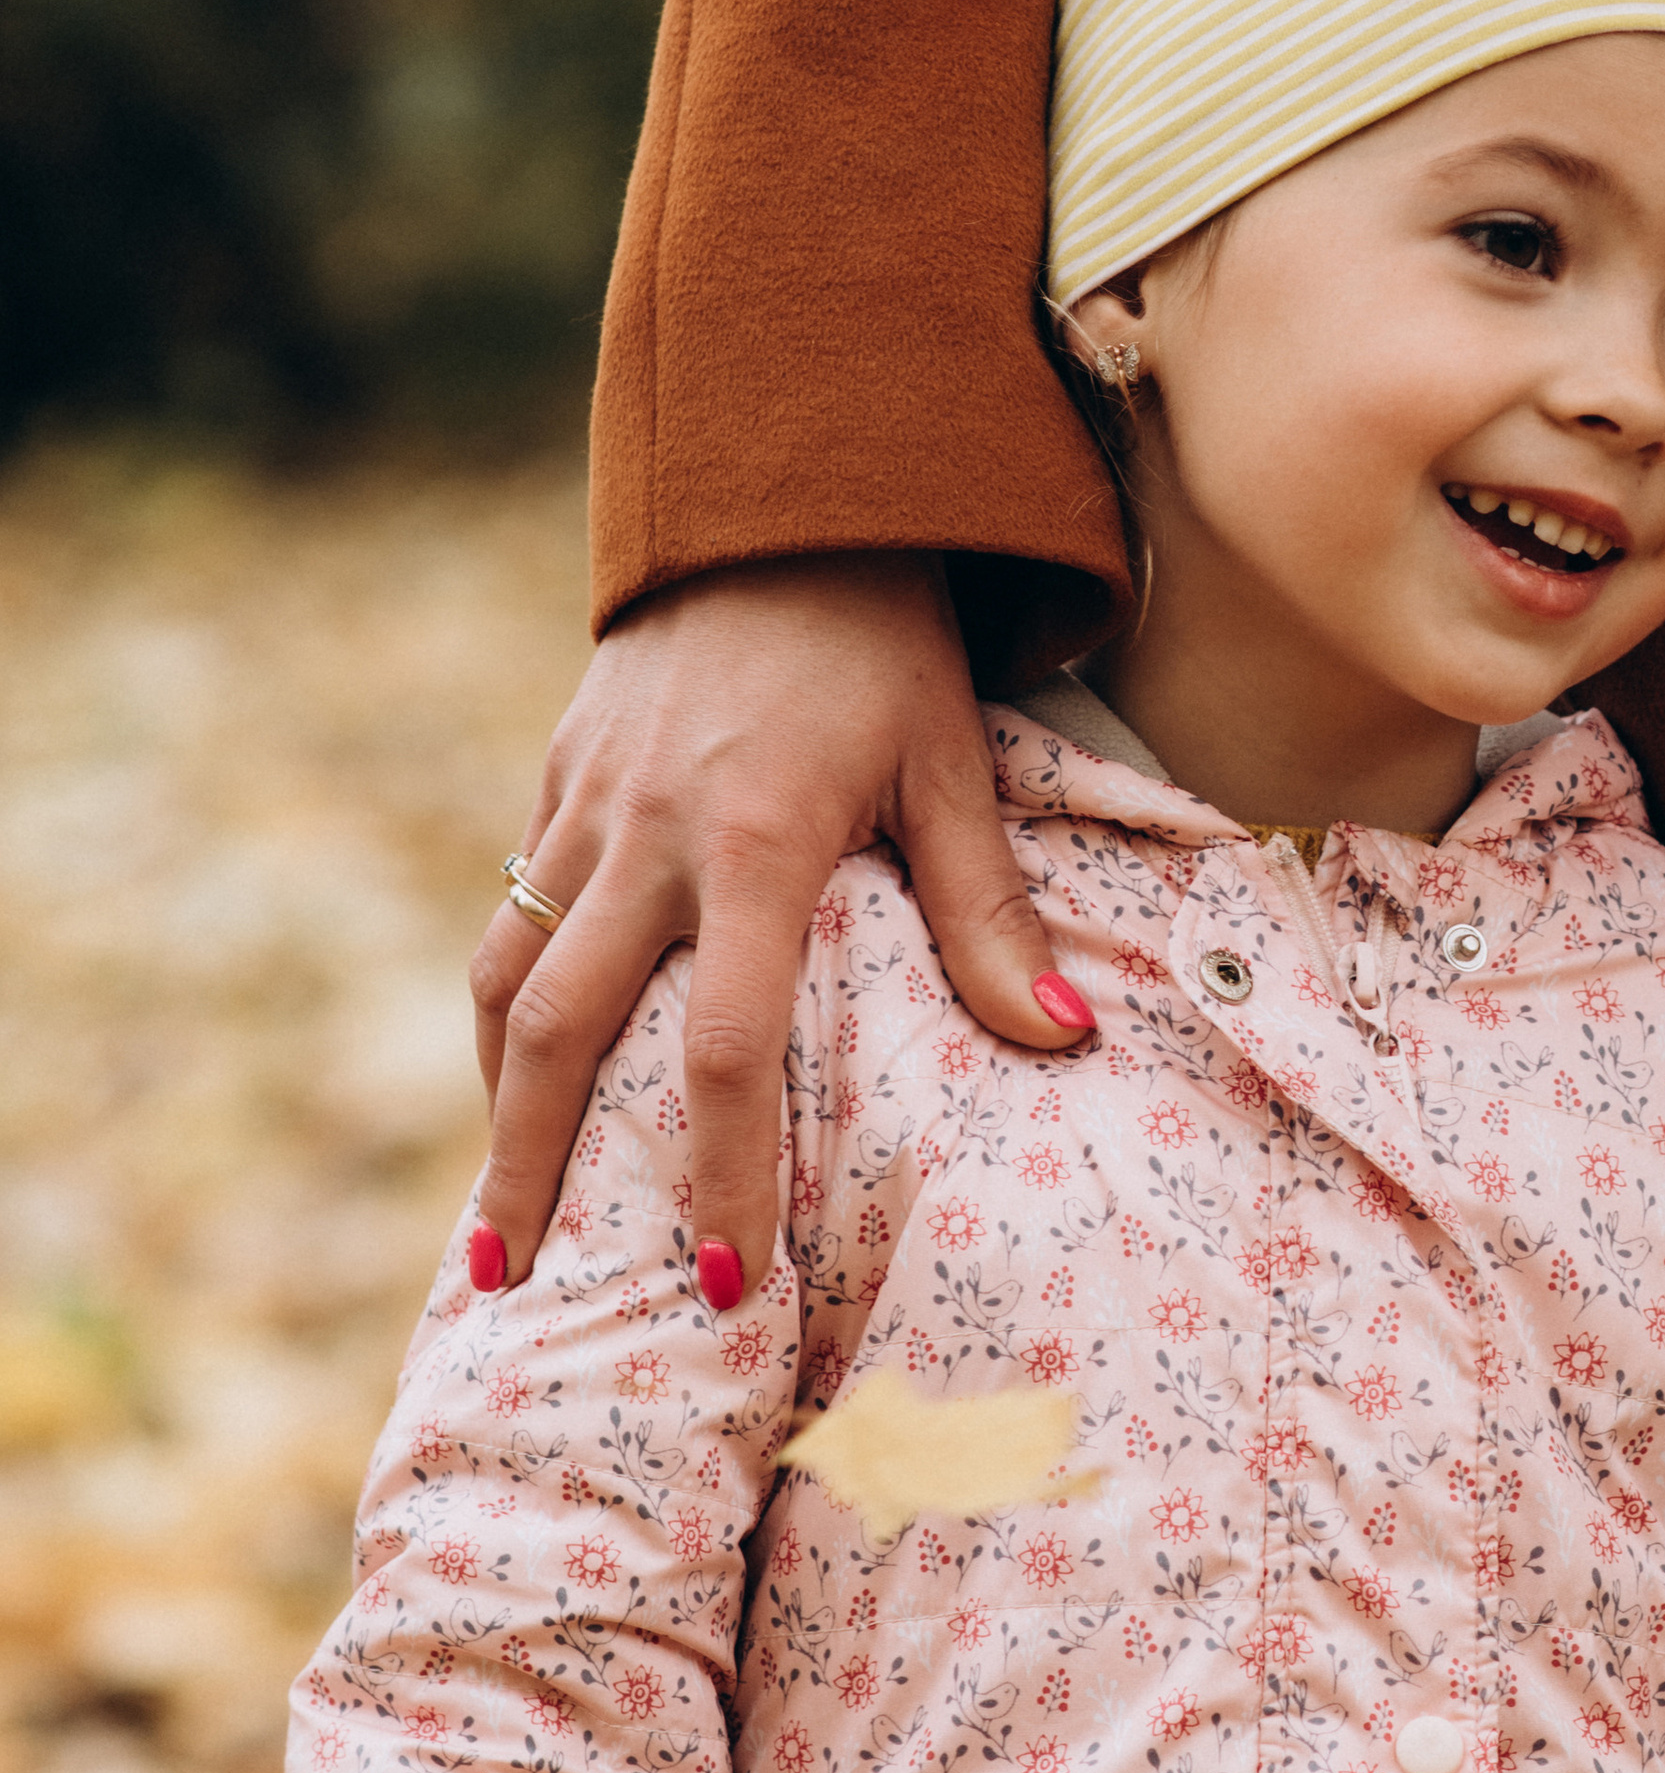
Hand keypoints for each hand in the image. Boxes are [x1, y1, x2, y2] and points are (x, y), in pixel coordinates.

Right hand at [468, 552, 1090, 1300]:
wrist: (776, 489)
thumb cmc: (886, 636)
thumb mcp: (953, 762)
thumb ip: (990, 912)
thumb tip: (1063, 1042)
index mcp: (755, 842)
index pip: (728, 1047)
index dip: (727, 1170)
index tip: (733, 1278)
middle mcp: (645, 835)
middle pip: (557, 1034)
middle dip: (528, 1170)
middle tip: (511, 1284)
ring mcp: (582, 806)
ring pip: (504, 976)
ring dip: (493, 1102)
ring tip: (496, 1213)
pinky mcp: (554, 778)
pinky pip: (510, 913)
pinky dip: (503, 1009)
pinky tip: (518, 1078)